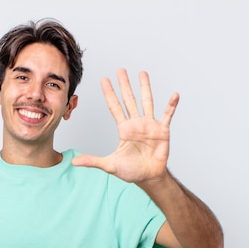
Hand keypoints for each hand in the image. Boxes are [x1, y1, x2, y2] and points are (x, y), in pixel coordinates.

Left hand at [71, 69, 178, 183]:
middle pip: (129, 100)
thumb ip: (93, 161)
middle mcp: (136, 124)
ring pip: (147, 102)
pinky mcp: (162, 130)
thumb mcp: (109, 165)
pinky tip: (174, 95)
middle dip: (124, 85)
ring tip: (142, 73)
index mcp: (124, 129)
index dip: (109, 94)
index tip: (104, 80)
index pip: (115, 107)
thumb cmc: (131, 171)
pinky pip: (167, 115)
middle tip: (120, 70)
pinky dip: (171, 105)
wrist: (149, 177)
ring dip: (145, 88)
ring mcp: (150, 125)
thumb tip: (74, 162)